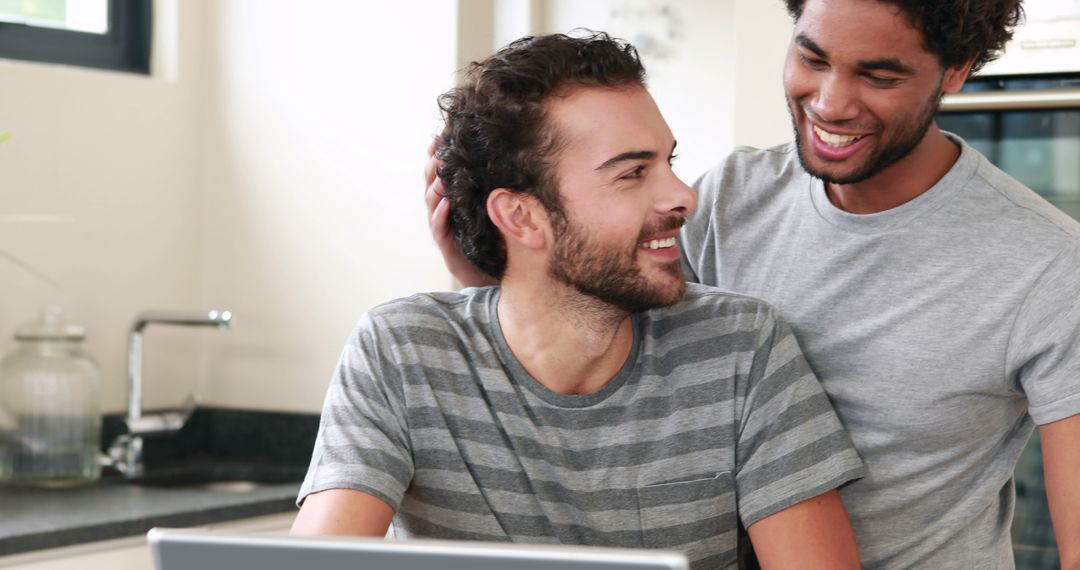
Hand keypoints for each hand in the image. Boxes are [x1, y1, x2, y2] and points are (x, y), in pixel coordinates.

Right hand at [425, 137, 496, 287]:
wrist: (489, 272)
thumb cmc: (490, 237)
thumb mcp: (490, 205)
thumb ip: (491, 185)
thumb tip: (505, 159)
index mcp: (450, 198)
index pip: (439, 172)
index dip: (436, 154)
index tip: (439, 135)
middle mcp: (442, 210)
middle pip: (430, 183)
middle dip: (432, 166)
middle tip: (438, 149)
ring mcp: (441, 227)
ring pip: (431, 202)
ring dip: (435, 187)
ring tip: (441, 174)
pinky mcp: (446, 245)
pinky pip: (439, 228)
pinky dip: (440, 216)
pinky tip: (446, 205)